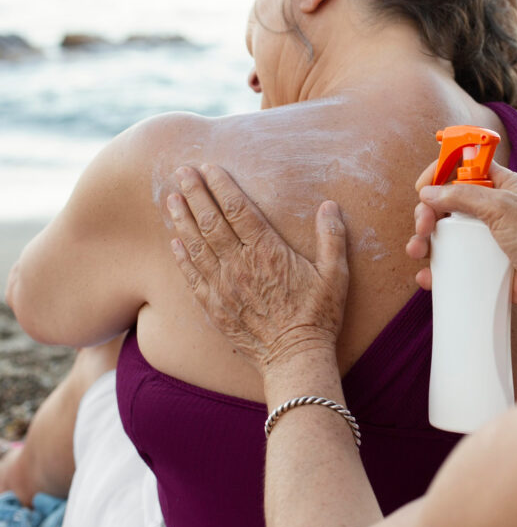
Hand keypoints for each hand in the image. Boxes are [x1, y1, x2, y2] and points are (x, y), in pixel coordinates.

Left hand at [168, 165, 348, 376]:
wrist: (295, 358)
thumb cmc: (319, 315)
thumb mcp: (336, 274)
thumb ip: (332, 237)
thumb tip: (330, 205)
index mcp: (268, 252)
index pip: (238, 210)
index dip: (222, 186)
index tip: (210, 168)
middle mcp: (239, 265)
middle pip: (211, 221)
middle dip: (195, 193)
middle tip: (182, 171)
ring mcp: (223, 286)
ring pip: (195, 245)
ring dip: (181, 219)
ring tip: (170, 198)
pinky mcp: (214, 307)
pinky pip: (191, 277)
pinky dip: (181, 257)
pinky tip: (174, 242)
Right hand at [406, 161, 516, 311]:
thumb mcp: (501, 207)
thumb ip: (463, 196)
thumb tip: (428, 193)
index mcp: (498, 185)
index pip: (462, 167)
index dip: (439, 172)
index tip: (422, 186)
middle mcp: (488, 208)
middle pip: (445, 202)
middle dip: (427, 212)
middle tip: (423, 226)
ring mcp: (483, 237)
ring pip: (443, 234)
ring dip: (423, 241)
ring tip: (417, 251)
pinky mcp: (481, 263)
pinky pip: (450, 262)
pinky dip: (434, 268)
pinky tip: (426, 275)